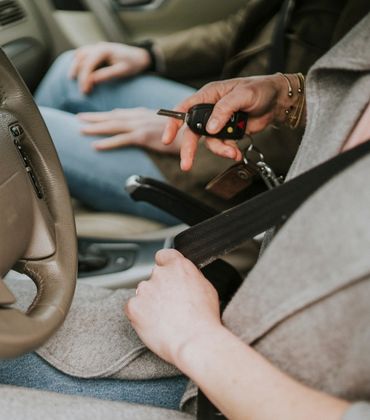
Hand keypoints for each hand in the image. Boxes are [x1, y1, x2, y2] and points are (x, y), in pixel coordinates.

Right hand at [69, 42, 150, 93]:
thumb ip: (106, 75)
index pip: (88, 64)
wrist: (140, 57)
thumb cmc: (132, 64)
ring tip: (72, 79)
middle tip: (81, 90)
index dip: (85, 78)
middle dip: (78, 74)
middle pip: (81, 59)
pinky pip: (83, 55)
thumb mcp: (122, 71)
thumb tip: (91, 80)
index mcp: (104, 50)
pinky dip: (78, 62)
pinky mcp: (97, 51)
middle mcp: (98, 46)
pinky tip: (77, 72)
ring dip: (75, 67)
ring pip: (80, 55)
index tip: (85, 91)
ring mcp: (97, 47)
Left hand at [78, 107, 180, 153]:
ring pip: (112, 126)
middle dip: (94, 117)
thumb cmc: (180, 131)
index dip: (105, 114)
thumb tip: (144, 132)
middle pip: (112, 117)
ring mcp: (140, 126)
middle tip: (79, 119)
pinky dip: (107, 143)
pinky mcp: (143, 136)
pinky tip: (95, 146)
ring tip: (81, 130)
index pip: (120, 113)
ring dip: (95, 128)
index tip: (93, 115)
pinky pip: (121, 140)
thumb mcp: (164, 126)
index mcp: (143, 114)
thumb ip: (152, 127)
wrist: (192, 133)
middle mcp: (139, 117)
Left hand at [124, 249, 221, 365]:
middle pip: (154, 277)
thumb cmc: (205, 318)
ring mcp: (144, 289)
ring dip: (150, 302)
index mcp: (178, 265)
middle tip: (170, 305)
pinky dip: (140, 316)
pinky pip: (133, 308)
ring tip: (165, 319)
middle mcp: (159, 273)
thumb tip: (185, 276)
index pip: (164, 255)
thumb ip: (190, 276)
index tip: (168, 275)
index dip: (165, 265)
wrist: (195, 341)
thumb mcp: (206, 287)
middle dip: (160, 288)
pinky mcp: (133, 306)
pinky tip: (154, 325)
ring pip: (144, 293)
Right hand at [161, 74, 291, 170]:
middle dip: (189, 148)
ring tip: (232, 154)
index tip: (167, 138)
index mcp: (209, 95)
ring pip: (210, 142)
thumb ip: (224, 110)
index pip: (185, 109)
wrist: (277, 101)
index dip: (174, 123)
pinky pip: (223, 146)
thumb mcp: (243, 95)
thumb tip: (210, 128)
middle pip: (193, 131)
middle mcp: (210, 110)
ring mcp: (219, 123)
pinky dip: (228, 152)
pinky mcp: (228, 133)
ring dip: (219, 151)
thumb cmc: (260, 89)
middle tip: (186, 164)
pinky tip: (236, 153)